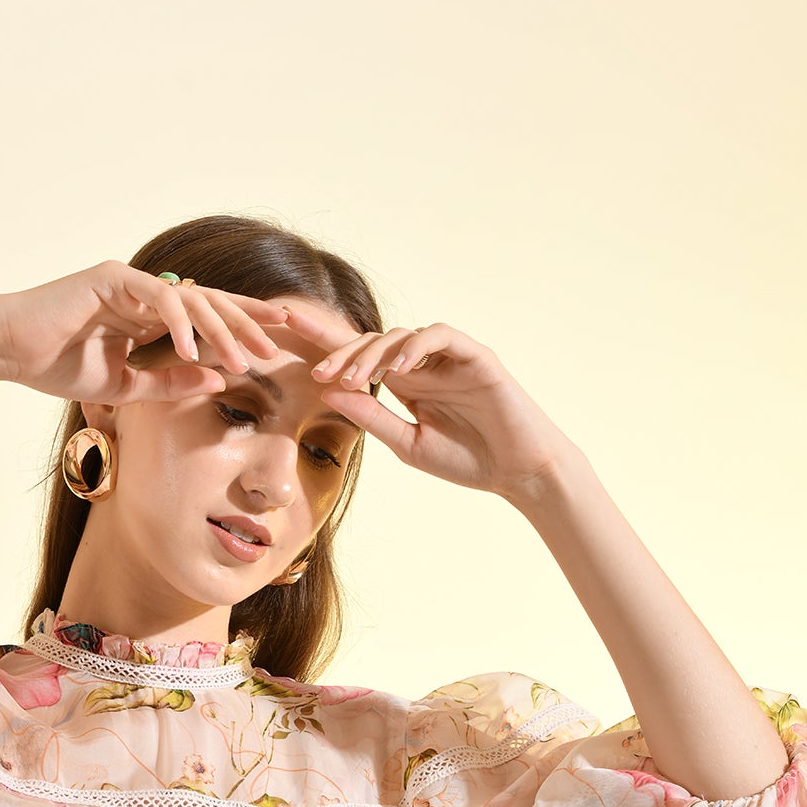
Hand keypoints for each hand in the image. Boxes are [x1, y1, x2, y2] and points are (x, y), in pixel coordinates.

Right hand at [0, 259, 289, 404]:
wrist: (10, 351)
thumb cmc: (57, 365)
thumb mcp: (126, 385)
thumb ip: (171, 382)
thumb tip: (220, 381)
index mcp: (148, 315)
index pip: (205, 318)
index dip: (239, 328)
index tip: (272, 345)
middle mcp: (143, 292)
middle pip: (208, 302)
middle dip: (245, 322)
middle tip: (278, 343)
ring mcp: (129, 281)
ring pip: (190, 300)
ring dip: (220, 329)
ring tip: (244, 358)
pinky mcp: (111, 278)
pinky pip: (158, 298)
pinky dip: (179, 323)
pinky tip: (193, 349)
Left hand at [280, 300, 587, 500]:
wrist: (518, 473)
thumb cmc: (468, 461)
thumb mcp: (407, 444)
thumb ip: (371, 418)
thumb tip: (329, 393)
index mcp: (406, 383)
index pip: (359, 356)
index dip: (325, 343)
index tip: (287, 334)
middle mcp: (424, 364)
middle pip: (373, 341)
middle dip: (342, 350)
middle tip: (317, 369)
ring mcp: (449, 357)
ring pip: (401, 335)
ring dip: (374, 354)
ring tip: (355, 378)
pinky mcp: (475, 355)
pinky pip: (440, 335)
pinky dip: (416, 346)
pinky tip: (397, 368)